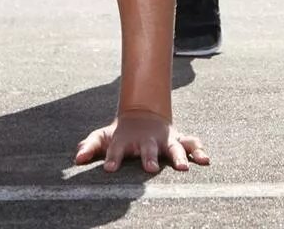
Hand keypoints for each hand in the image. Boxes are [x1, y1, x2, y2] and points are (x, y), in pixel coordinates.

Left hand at [75, 111, 208, 173]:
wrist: (142, 114)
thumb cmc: (120, 133)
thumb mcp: (102, 137)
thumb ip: (90, 146)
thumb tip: (77, 159)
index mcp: (126, 140)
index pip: (116, 149)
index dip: (112, 157)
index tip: (109, 168)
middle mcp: (147, 140)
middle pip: (148, 149)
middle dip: (149, 158)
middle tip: (150, 169)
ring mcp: (164, 140)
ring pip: (174, 146)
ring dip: (179, 156)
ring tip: (184, 167)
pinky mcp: (178, 140)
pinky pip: (191, 143)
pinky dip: (199, 150)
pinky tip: (205, 159)